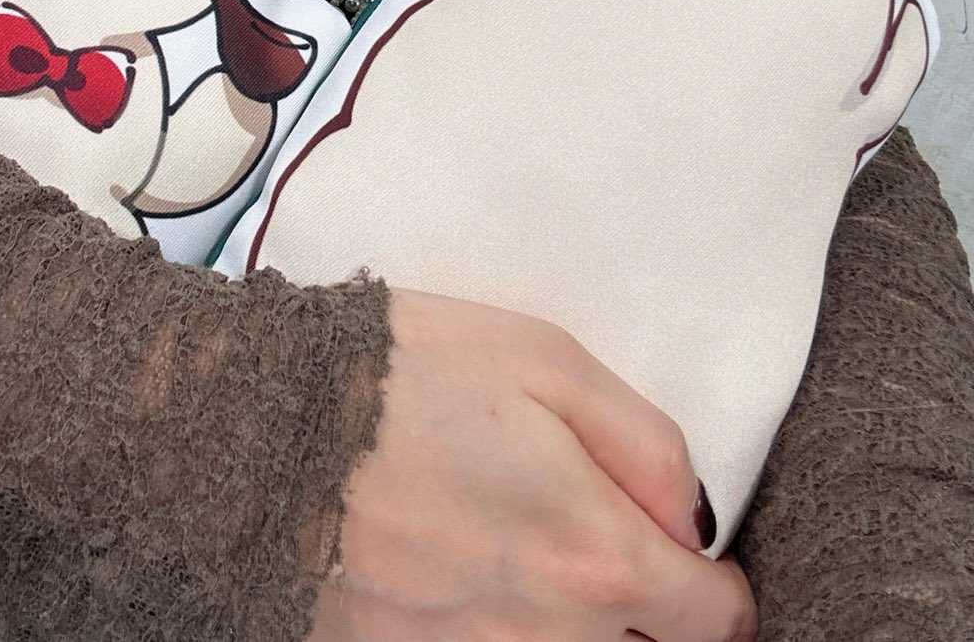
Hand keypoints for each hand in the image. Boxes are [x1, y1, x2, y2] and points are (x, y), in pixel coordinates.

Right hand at [307, 287, 756, 640]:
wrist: (261, 428)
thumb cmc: (401, 376)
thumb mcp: (545, 360)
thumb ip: (645, 444)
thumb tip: (691, 519)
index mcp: (594, 555)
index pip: (712, 622)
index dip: (712, 584)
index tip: (689, 557)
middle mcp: (547, 639)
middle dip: (640, 612)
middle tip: (592, 543)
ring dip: (569, 627)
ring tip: (524, 559)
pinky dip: (499, 634)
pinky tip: (464, 584)